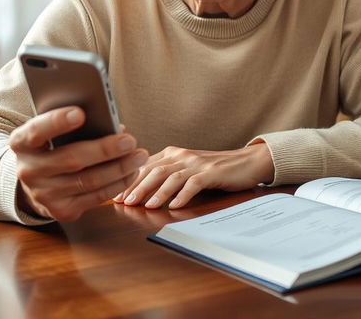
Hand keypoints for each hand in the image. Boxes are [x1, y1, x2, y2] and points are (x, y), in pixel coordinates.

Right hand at [9, 106, 147, 221]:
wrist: (36, 180)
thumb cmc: (53, 144)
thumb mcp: (54, 130)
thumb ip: (76, 123)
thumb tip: (115, 127)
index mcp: (22, 143)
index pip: (36, 131)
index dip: (57, 122)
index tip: (80, 113)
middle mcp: (28, 171)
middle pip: (71, 160)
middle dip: (105, 150)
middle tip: (130, 141)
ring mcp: (43, 194)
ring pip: (88, 181)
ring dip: (119, 169)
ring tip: (139, 156)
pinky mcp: (61, 211)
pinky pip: (94, 197)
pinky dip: (117, 184)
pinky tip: (131, 173)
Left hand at [113, 142, 273, 208]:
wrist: (245, 162)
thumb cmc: (213, 169)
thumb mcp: (186, 168)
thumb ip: (166, 174)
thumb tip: (139, 190)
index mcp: (173, 153)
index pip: (145, 165)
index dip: (129, 180)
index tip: (115, 195)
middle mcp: (182, 155)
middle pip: (154, 170)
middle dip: (136, 186)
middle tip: (123, 202)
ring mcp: (197, 163)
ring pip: (171, 176)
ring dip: (156, 192)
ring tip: (144, 206)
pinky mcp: (212, 172)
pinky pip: (193, 184)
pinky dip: (182, 195)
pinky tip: (173, 206)